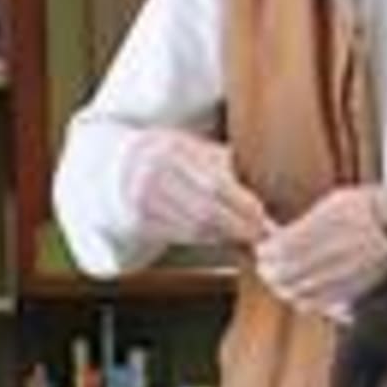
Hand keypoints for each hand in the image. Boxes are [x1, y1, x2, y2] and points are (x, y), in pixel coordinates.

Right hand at [122, 129, 270, 247]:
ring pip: (195, 227)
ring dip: (226, 236)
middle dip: (239, 224)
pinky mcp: (139, 221)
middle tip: (262, 233)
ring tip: (247, 238)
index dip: (243, 203)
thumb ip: (221, 161)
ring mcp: (144, 199)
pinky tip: (223, 238)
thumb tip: (265, 181)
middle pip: (206, 210)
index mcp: (173, 148)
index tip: (264, 213)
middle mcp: (155, 174)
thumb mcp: (192, 146)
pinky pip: (182, 236)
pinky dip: (208, 240)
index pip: (216, 183)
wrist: (120, 164)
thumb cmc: (170, 155)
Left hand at [254, 185, 386, 320]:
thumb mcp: (330, 205)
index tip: (262, 252)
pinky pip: (321, 303)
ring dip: (285, 288)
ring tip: (280, 283)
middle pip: (286, 274)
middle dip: (271, 273)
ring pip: (300, 292)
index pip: (280, 250)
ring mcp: (340, 273)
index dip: (266, 254)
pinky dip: (306, 301)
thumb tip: (280, 241)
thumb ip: (304, 226)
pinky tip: (301, 295)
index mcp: (321, 229)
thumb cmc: (364, 207)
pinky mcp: (352, 288)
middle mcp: (328, 253)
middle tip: (266, 270)